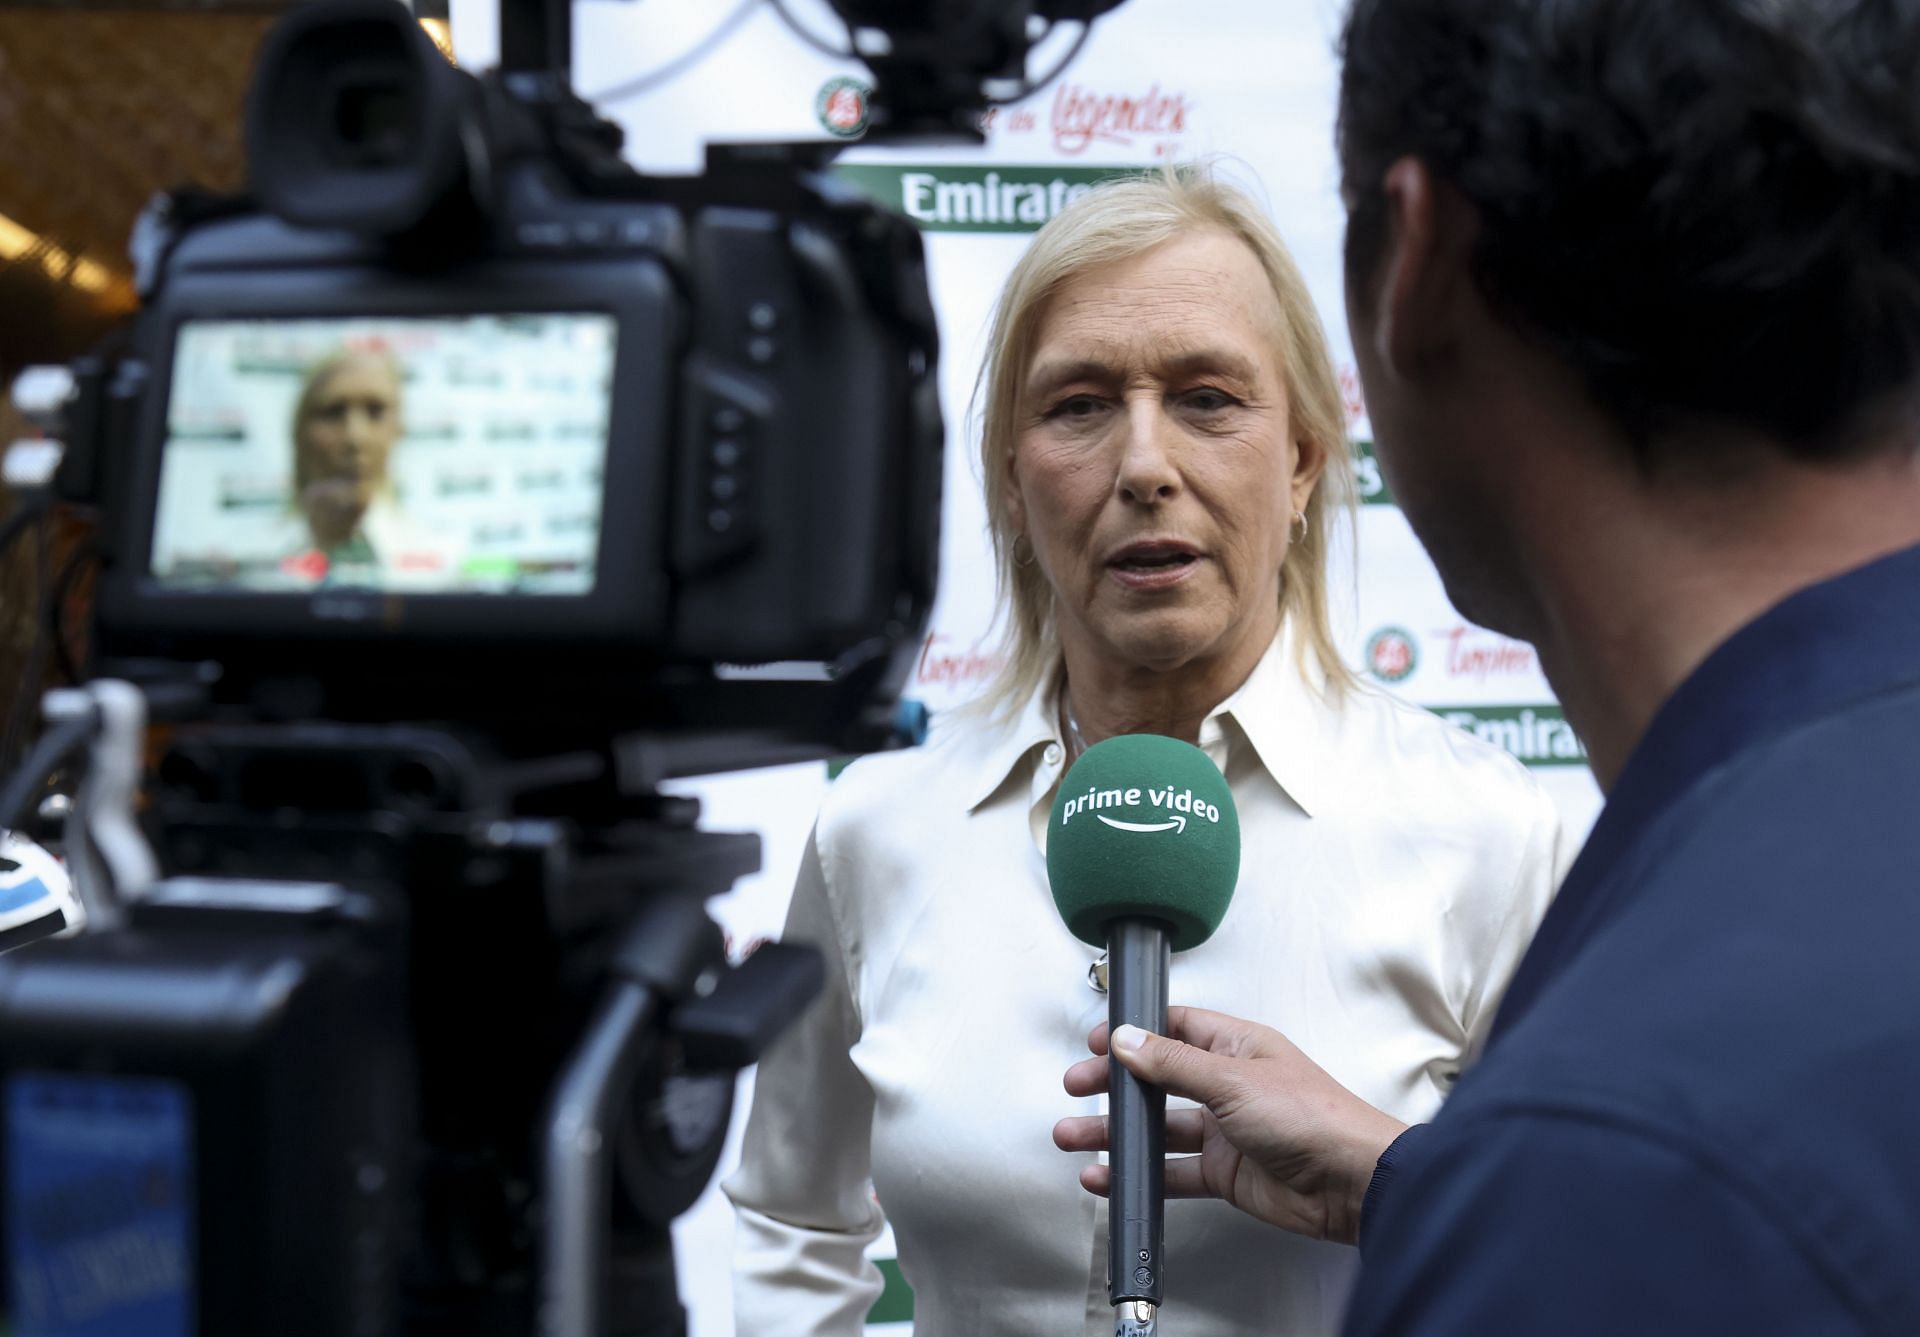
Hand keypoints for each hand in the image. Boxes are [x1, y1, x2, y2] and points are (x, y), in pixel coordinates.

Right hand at [1052, 1006, 1407, 1244]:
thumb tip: (1128, 1038)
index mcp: (1237, 1046)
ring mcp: (1226, 1129)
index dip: (1134, 1032)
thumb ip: (1173, 1063)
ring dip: (1118, 1134)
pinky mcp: (1226, 1171)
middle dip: (1115, 1085)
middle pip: (1158, 1078)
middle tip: (1077, 1089)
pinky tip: (1111, 1177)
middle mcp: (1229, 1084)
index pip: (1174, 1028)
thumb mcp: (1233, 1079)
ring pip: (1159, 1128)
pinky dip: (1140, 1174)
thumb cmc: (1314, 1117)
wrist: (1352, 1182)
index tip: (1097, 1041)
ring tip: (1075, 1138)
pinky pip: (1172, 1171)